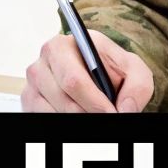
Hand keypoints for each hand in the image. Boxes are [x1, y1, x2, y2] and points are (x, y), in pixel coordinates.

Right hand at [21, 29, 152, 112]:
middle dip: (89, 113)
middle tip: (106, 116)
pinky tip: (79, 112)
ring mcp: (32, 84)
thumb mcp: (133, 70)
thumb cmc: (111, 69)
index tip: (111, 112)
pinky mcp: (29, 101)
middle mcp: (42, 63)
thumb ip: (137, 86)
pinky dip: (65, 121)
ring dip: (78, 118)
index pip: (74, 80)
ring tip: (93, 112)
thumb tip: (125, 108)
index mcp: (63, 46)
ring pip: (55, 114)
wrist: (98, 73)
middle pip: (65, 102)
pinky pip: (45, 119)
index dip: (94, 102)